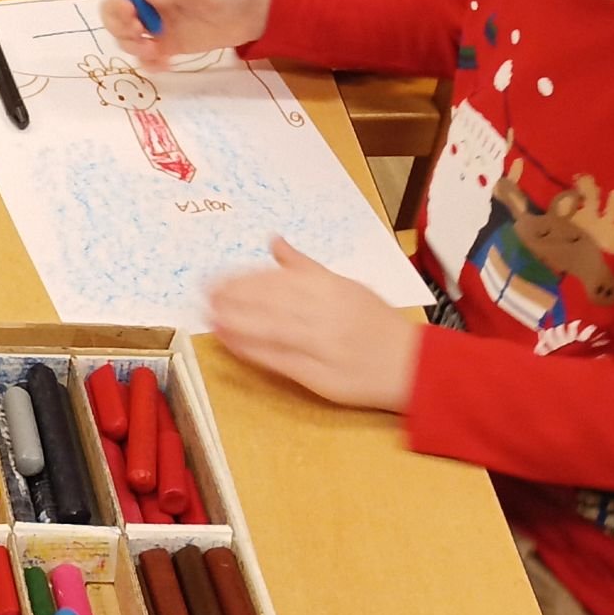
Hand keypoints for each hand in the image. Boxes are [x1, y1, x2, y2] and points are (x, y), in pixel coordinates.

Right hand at [96, 0, 270, 68]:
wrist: (253, 12)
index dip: (115, 2)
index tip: (131, 15)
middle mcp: (149, 4)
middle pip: (114, 15)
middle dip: (119, 28)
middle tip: (140, 36)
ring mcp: (158, 26)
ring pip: (126, 38)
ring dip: (132, 47)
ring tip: (155, 53)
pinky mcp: (169, 46)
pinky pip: (147, 57)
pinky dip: (148, 64)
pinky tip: (165, 65)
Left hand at [210, 239, 420, 412]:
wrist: (414, 367)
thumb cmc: (378, 324)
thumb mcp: (347, 285)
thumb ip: (305, 266)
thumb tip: (273, 240)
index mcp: (328, 287)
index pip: (274, 279)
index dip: (240, 278)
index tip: (214, 276)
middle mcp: (322, 313)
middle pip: (266, 301)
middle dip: (229, 296)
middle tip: (199, 292)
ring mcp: (320, 344)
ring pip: (267, 328)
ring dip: (232, 320)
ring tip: (205, 314)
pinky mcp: (318, 375)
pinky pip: (278, 359)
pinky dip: (249, 349)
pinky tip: (228, 341)